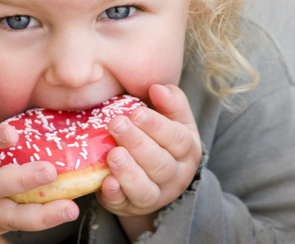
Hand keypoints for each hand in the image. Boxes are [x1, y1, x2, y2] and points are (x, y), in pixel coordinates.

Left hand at [96, 84, 200, 236]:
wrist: (151, 177)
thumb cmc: (159, 139)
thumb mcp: (172, 119)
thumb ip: (170, 101)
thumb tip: (158, 88)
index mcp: (187, 151)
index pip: (177, 139)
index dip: (157, 126)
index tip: (136, 112)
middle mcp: (175, 176)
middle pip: (159, 163)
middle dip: (137, 143)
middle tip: (116, 124)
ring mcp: (154, 195)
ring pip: (145, 188)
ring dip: (128, 171)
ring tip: (113, 154)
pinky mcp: (130, 206)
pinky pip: (124, 203)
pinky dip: (115, 194)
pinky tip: (106, 182)